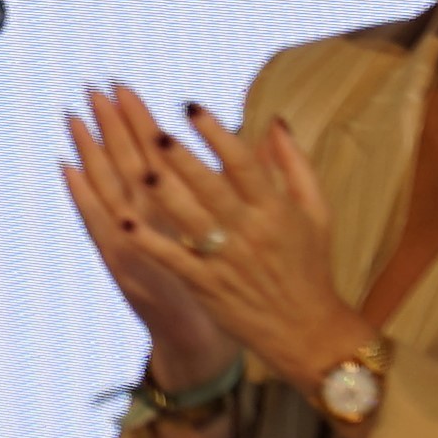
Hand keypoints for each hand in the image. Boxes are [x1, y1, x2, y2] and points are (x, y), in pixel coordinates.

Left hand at [66, 83, 361, 390]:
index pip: (244, 164)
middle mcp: (250, 233)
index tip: (191, 107)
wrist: (307, 331)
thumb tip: (274, 120)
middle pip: (211, 189)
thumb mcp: (316, 213)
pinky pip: (172, 259)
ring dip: (162, 194)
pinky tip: (121, 219)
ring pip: (189, 221)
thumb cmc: (310, 265)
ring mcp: (226, 260)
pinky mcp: (206, 285)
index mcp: (276, 211)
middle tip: (153, 130)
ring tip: (137, 166)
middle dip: (182, 159)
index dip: (217, 134)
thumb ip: (294, 165)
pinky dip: (147, 240)